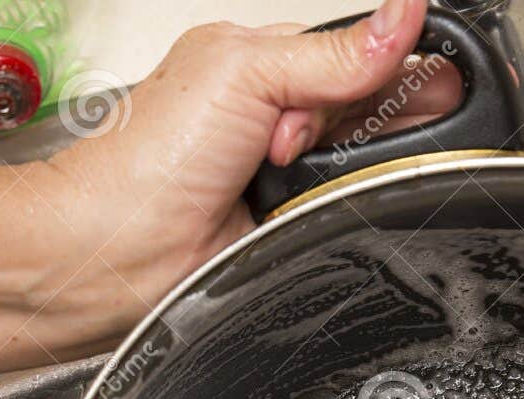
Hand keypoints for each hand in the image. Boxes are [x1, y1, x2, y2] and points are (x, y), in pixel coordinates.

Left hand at [30, 0, 460, 346]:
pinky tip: (303, 203)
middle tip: (297, 132)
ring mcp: (288, 173)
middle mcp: (279, 114)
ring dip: (343, 166)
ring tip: (284, 168)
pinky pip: (348, 211)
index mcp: (266, 59)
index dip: (387, 60)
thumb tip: (405, 13)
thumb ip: (332, 52)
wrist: (118, 251)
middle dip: (357, 117)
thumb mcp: (245, 72)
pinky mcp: (292, 224)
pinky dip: (339, 208)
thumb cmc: (147, 159)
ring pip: (366, 162)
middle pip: (372, 106)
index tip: (390, 76)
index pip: (362, 47)